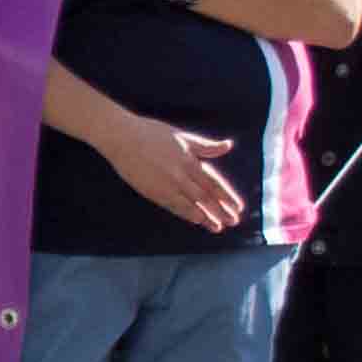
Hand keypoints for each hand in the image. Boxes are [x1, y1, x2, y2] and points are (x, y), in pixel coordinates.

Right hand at [104, 110, 243, 231]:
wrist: (122, 138)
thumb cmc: (152, 133)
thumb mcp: (183, 137)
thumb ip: (206, 147)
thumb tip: (228, 145)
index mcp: (190, 160)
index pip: (213, 183)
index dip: (227, 196)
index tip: (238, 207)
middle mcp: (182, 174)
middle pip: (206, 197)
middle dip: (221, 210)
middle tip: (234, 221)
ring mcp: (167, 185)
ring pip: (192, 205)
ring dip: (206, 217)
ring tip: (218, 227)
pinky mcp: (153, 192)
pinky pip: (174, 206)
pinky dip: (187, 214)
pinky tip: (197, 220)